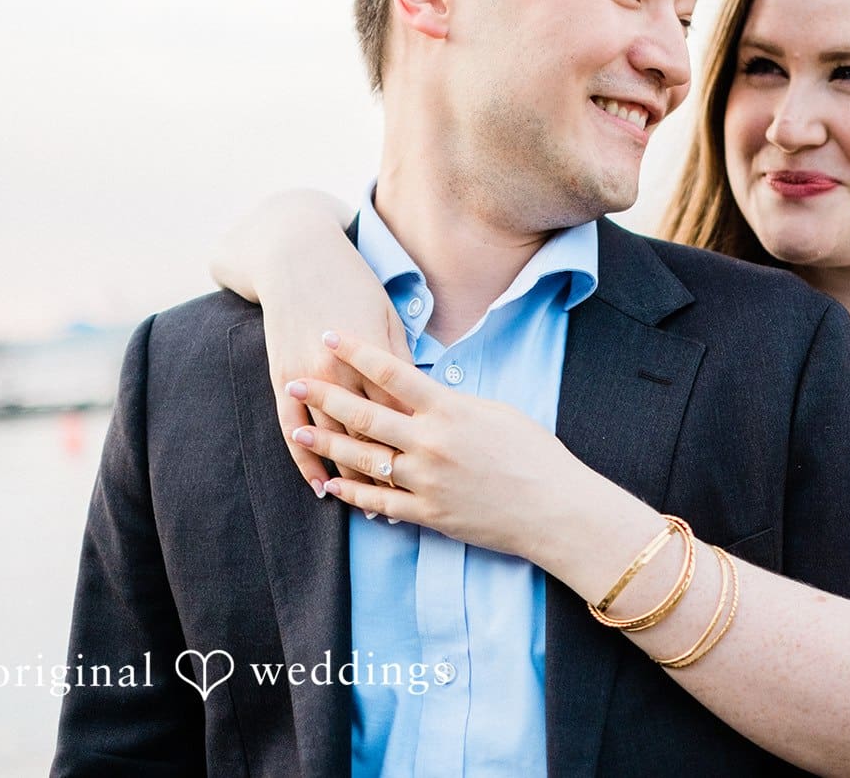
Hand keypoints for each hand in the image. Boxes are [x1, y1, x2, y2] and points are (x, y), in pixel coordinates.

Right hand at [261, 264, 412, 495]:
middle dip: (392, 475)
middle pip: (370, 437)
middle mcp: (340, 374)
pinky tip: (321, 486)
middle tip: (417, 505)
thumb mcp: (388, 316)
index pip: (402, 415)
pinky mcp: (282, 380)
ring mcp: (307, 380)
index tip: (445, 475)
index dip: (421, 449)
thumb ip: (401, 361)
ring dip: (351, 478)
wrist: (296, 258)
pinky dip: (306, 463)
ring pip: (332, 442)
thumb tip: (424, 397)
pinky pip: (292, 432)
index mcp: (374, 357)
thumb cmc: (353, 283)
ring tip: (372, 512)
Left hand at [285, 331, 586, 558]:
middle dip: (326, 395)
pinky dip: (353, 493)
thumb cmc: (535, 455)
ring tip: (300, 429)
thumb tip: (427, 394)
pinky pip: (380, 502)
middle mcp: (432, 442)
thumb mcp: (497, 413)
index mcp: (450, 410)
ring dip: (329, 443)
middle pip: (367, 414)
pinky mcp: (429, 514)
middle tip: (294, 380)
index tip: (330, 335)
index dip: (358, 352)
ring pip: (365, 458)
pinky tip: (332, 484)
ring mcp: (427, 481)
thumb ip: (455, 404)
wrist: (555, 508)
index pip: (394, 372)